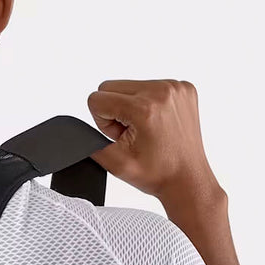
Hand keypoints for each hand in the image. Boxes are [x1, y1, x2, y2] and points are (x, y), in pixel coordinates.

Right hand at [87, 79, 222, 205]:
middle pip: (111, 86)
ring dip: (131, 106)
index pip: (97, 98)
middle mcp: (161, 91)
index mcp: (144, 108)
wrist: (187, 179)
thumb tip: (76, 130)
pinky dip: (149, 102)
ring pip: (130, 85)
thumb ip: (89, 143)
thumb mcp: (114, 163)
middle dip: (115, 111)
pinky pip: (150, 85)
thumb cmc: (158, 173)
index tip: (122, 136)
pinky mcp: (184, 88)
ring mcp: (176, 87)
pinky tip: (159, 121)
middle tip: (133, 133)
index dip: (103, 122)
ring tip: (147, 128)